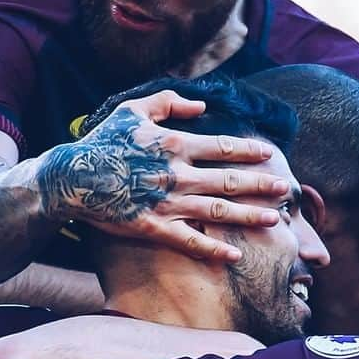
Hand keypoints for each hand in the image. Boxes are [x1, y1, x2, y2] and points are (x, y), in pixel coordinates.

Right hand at [38, 90, 289, 262]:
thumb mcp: (133, 110)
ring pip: (219, 212)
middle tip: (286, 189)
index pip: (223, 147)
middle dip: (262, 185)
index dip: (250, 150)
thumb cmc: (103, 143)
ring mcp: (168, 204)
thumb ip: (169, 102)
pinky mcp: (155, 227)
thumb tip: (201, 105)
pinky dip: (214, 250)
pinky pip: (190, 241)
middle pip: (230, 181)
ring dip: (249, 216)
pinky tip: (235, 256)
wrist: (73, 178)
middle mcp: (178, 175)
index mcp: (175, 145)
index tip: (270, 153)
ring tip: (274, 221)